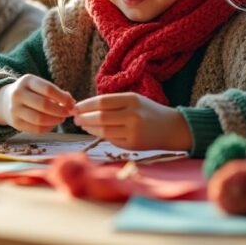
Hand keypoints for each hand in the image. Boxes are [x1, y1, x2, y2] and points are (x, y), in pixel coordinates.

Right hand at [0, 74, 74, 133]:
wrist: (5, 100)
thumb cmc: (30, 92)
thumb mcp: (39, 86)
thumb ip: (56, 92)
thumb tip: (71, 103)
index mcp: (26, 81)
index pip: (48, 89)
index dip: (63, 97)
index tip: (71, 103)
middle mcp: (18, 94)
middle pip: (44, 105)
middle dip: (60, 111)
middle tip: (67, 113)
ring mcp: (14, 109)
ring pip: (40, 119)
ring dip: (55, 120)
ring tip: (61, 118)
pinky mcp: (15, 123)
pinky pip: (36, 129)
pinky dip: (48, 128)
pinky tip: (52, 124)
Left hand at [72, 92, 191, 150]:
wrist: (170, 128)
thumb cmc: (147, 111)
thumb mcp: (133, 100)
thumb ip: (113, 103)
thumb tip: (85, 108)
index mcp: (132, 100)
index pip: (102, 102)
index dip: (85, 105)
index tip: (76, 107)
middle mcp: (133, 115)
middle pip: (100, 117)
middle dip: (84, 118)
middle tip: (75, 118)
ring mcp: (133, 131)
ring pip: (103, 130)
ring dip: (89, 128)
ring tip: (82, 124)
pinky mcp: (133, 144)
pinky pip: (111, 140)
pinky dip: (101, 135)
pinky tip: (96, 131)